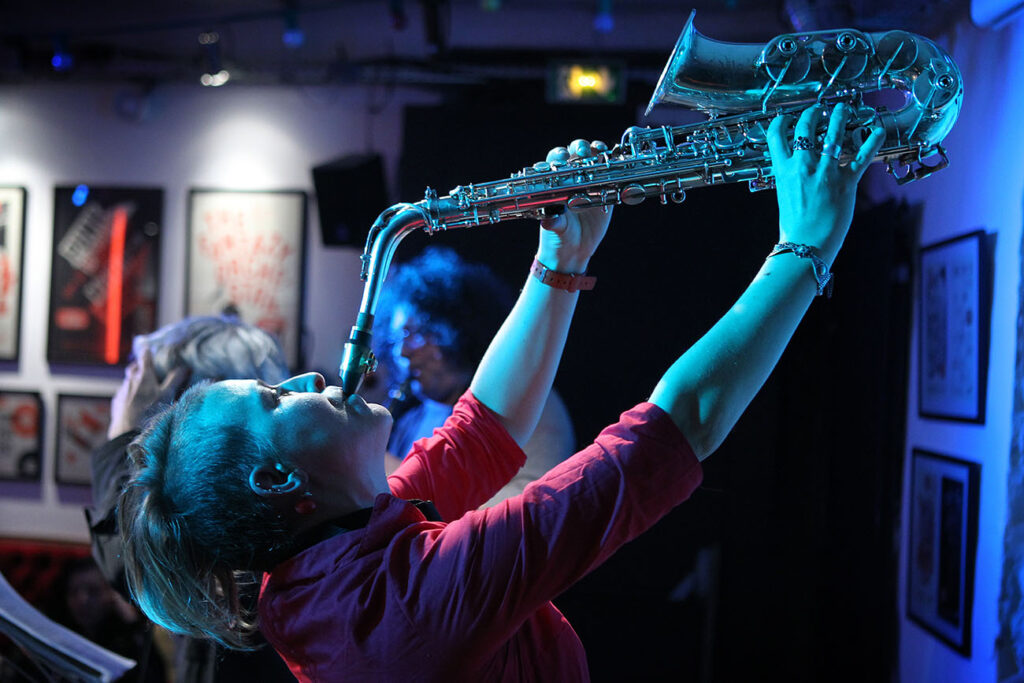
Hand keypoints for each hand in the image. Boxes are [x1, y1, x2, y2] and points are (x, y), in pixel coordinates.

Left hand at [107, 349, 189, 438]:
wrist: (127, 430)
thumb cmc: (150, 411)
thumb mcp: (167, 395)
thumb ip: (175, 380)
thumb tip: (185, 367)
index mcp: (144, 375)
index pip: (145, 357)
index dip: (147, 352)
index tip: (149, 349)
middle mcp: (130, 380)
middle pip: (133, 367)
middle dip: (139, 365)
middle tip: (146, 367)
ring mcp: (122, 391)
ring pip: (128, 381)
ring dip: (134, 381)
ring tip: (143, 387)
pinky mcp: (117, 402)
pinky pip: (123, 393)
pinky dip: (129, 393)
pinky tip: (135, 402)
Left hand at [535, 138, 613, 272]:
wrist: (575, 250)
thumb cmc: (558, 236)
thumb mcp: (556, 229)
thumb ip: (553, 222)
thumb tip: (548, 219)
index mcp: (554, 183)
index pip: (554, 162)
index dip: (558, 155)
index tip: (563, 157)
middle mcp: (570, 178)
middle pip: (574, 153)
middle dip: (579, 147)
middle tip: (583, 153)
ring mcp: (588, 181)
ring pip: (593, 157)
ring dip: (596, 150)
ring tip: (600, 152)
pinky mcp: (605, 189)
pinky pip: (610, 172)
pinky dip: (614, 163)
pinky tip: (617, 161)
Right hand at [766, 103, 884, 263]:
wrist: (806, 244)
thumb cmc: (794, 224)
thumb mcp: (784, 194)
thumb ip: (791, 176)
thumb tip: (796, 166)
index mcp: (783, 170)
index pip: (776, 136)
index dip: (781, 122)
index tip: (787, 117)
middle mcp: (803, 167)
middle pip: (806, 128)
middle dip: (813, 114)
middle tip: (818, 109)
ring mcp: (825, 173)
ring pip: (833, 134)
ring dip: (839, 117)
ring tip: (842, 109)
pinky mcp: (846, 181)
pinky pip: (862, 156)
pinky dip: (872, 141)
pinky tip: (878, 130)